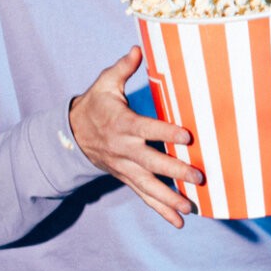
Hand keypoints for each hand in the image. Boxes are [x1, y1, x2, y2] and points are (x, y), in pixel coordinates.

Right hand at [68, 48, 201, 228]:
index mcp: (123, 124)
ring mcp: (125, 167)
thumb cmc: (95, 104)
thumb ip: (122, 68)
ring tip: (190, 207)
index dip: (167, 132)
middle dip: (175, 171)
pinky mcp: (126, 177)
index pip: (148, 129)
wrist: (71, 134)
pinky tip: (179, 221)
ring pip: (149, 185)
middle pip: (152, 162)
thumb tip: (137, 49)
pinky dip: (160, 209)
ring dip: (169, 198)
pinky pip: (144, 195)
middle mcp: (125, 149)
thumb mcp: (105, 83)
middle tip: (199, 177)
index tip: (187, 136)